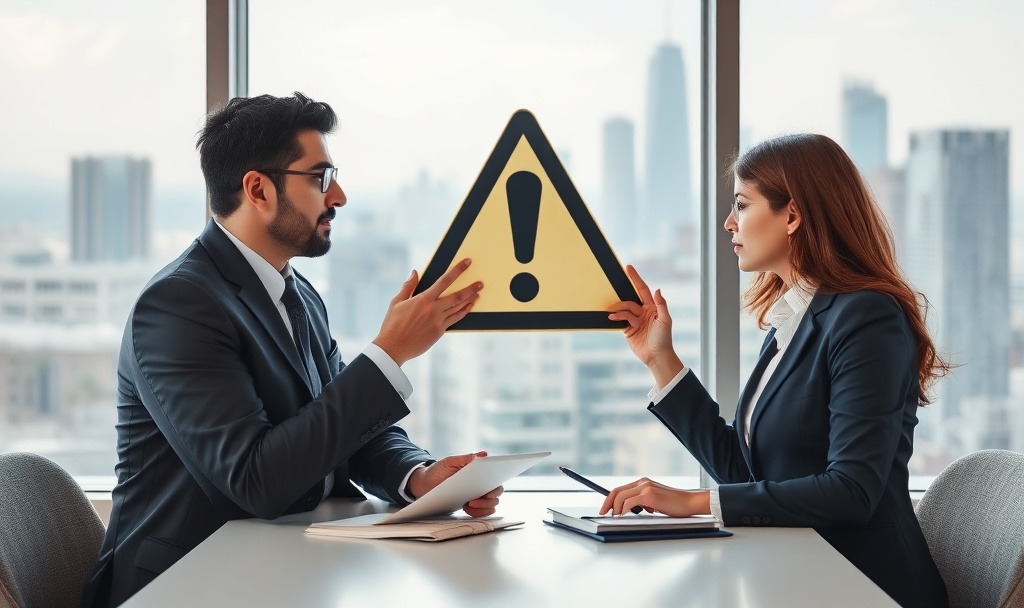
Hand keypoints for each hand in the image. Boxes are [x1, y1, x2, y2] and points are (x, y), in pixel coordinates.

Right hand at [374, 259, 481, 365]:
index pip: (444, 281)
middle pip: (457, 296)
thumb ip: (408, 286)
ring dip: (470, 300)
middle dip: (470, 288)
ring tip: (478, 294)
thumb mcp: (396, 302)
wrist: (393, 347)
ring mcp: (438, 321)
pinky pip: (454, 319)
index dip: (458, 270)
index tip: (467, 263)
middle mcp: (433, 309)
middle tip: (481, 283)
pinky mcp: (439, 331)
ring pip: (458, 308)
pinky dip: (463, 312)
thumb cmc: (392, 324)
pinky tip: (469, 308)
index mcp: (423, 299)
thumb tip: (415, 272)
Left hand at [407, 451, 503, 516]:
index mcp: (479, 472)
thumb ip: (465, 458)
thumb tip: (484, 455)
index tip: (491, 485)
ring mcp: (477, 496)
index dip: (498, 481)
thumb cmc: (438, 470)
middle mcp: (481, 484)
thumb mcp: (449, 461)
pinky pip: (481, 513)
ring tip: (470, 503)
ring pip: (491, 504)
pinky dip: (477, 512)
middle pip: (496, 492)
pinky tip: (467, 508)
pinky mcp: (471, 507)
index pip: (495, 476)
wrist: (424, 484)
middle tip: (477, 498)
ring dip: (484, 506)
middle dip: (491, 497)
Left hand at [598, 477, 709, 517]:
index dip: (609, 499)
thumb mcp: (655, 501)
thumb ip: (643, 502)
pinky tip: (623, 515)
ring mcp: (646, 487)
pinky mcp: (650, 495)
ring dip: (615, 508)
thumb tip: (631, 510)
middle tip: (603, 513)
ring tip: (615, 516)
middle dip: (607, 503)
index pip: (620, 489)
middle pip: (617, 491)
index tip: (605, 508)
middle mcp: (643, 482)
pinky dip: (624, 509)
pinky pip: (630, 502)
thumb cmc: (675, 504)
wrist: (690, 502)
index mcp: (643, 483)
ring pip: (621, 496)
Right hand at [607, 265, 683, 386]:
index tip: (628, 267)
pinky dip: (615, 318)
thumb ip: (662, 304)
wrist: (656, 356)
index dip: (636, 278)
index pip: (642, 289)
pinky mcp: (628, 329)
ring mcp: (635, 320)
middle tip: (613, 300)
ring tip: (611, 314)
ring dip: (618, 311)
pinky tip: (610, 317)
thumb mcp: (666, 320)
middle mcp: (643, 312)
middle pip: (630, 300)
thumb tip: (657, 289)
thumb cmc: (664, 338)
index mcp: (653, 307)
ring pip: (623, 310)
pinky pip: (620, 320)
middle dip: (621, 300)